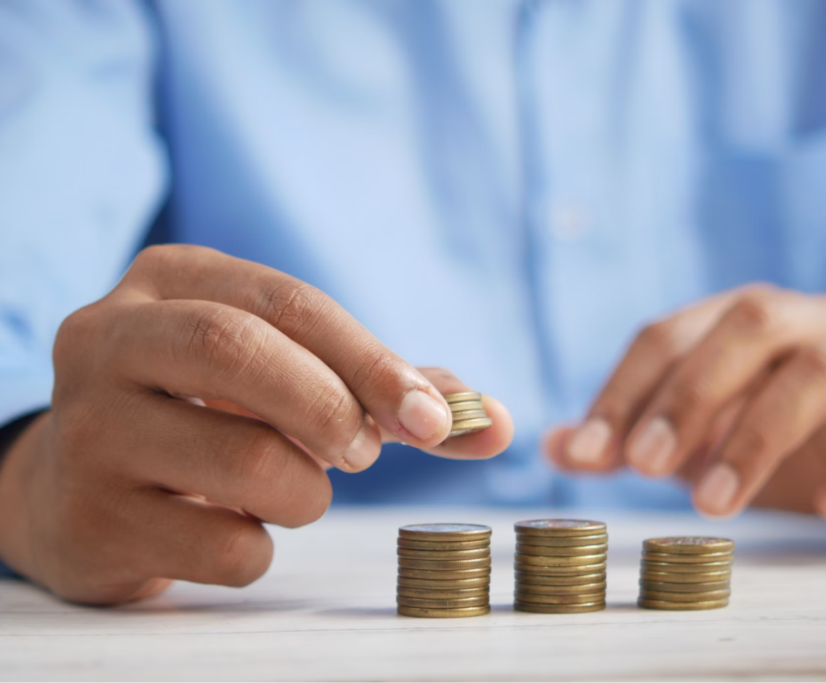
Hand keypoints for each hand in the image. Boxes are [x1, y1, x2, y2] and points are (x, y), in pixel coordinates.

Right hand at [0, 245, 512, 603]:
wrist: (79, 487)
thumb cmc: (209, 415)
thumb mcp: (283, 373)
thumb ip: (387, 390)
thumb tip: (496, 422)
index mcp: (170, 280)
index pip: (287, 301)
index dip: (372, 360)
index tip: (435, 418)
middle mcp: (110, 339)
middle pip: (240, 351)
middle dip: (332, 409)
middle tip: (363, 453)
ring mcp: (87, 429)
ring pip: (245, 462)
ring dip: (305, 492)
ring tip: (289, 489)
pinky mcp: (88, 518)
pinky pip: (223, 546)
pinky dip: (260, 548)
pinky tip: (232, 528)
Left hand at [547, 285, 825, 545]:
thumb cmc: (792, 439)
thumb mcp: (703, 437)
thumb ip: (633, 437)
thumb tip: (554, 447)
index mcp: (747, 318)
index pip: (670, 332)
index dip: (623, 389)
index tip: (587, 452)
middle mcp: (813, 321)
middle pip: (749, 323)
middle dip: (689, 395)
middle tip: (644, 467)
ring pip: (821, 371)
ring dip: (756, 438)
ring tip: (715, 505)